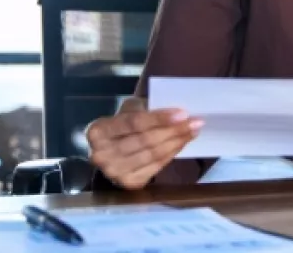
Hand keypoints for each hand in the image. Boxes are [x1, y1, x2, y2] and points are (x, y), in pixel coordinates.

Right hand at [86, 97, 202, 189]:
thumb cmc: (122, 124)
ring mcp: (114, 172)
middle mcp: (101, 155)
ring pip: (152, 155)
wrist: (110, 149)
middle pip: (145, 141)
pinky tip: (181, 143)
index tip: (182, 113)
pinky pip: (156, 167)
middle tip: (195, 122)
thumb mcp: (128, 109)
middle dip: (173, 130)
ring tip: (193, 131)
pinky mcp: (128, 184)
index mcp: (98, 131)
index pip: (133, 122)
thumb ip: (145, 109)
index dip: (159, 118)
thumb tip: (178, 113)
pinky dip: (172, 154)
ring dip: (177, 142)